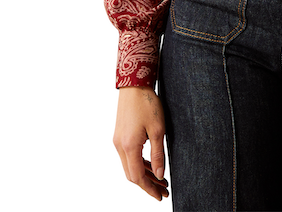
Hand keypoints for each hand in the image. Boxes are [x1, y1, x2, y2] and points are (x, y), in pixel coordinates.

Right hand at [113, 86, 168, 200]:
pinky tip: (151, 165)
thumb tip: (159, 175)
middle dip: (148, 184)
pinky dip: (139, 163)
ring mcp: (118, 141)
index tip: (160, 196)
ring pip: (130, 166)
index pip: (137, 177)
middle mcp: (120, 146)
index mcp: (129, 146)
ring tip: (160, 179)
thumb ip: (158, 154)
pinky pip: (128, 156)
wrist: (134, 85)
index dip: (149, 189)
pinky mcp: (120, 136)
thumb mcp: (158, 129)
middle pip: (132, 174)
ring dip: (144, 174)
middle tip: (163, 190)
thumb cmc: (148, 104)